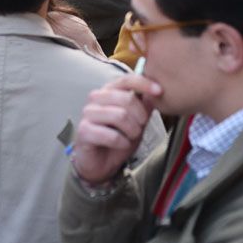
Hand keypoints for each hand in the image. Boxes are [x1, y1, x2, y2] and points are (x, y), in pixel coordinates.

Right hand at [69, 71, 161, 185]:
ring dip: (132, 130)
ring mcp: (88, 113)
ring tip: (131, 137)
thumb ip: (145, 106)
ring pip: (120, 116)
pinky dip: (122, 142)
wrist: (101, 162)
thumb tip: (156, 92)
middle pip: (126, 98)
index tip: (159, 91)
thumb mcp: (137, 121)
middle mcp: (96, 98)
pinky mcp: (84, 130)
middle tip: (140, 127)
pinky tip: (122, 144)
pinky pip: (111, 135)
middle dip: (140, 116)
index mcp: (109, 91)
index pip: (126, 80)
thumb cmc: (118, 138)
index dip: (144, 84)